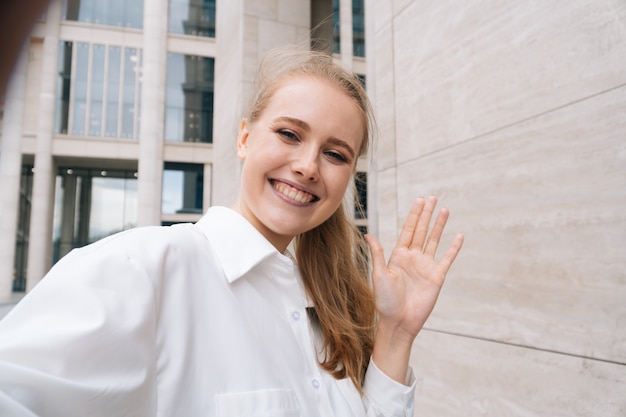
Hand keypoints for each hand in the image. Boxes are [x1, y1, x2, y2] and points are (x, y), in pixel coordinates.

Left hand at [366, 196, 463, 343]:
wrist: (399, 322)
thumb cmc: (385, 302)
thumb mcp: (379, 275)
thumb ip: (378, 254)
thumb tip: (368, 235)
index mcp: (398, 256)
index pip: (408, 230)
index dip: (414, 215)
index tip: (419, 200)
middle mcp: (412, 258)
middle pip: (421, 230)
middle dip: (426, 214)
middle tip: (432, 197)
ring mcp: (425, 266)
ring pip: (434, 240)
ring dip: (439, 225)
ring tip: (444, 210)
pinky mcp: (436, 277)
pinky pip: (447, 259)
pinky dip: (453, 248)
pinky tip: (459, 236)